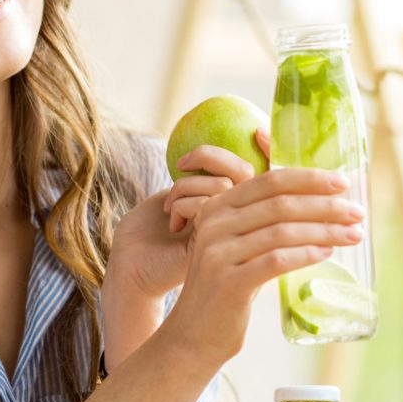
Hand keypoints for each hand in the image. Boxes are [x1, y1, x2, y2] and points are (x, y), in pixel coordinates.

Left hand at [104, 142, 256, 303]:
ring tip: (169, 207)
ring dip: (187, 185)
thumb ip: (202, 180)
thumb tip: (224, 152)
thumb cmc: (148, 231)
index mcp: (233, 208)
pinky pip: (209, 205)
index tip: (260, 133)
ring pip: (224, 185)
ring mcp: (230, 236)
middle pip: (247, 172)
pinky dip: (184, 203)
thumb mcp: (176, 197)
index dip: (270, 150)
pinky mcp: (215, 246)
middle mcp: (238, 222)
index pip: (265, 173)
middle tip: (183, 162)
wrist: (132, 269)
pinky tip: (173, 223)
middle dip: (210, 157)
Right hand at [165, 153, 365, 365]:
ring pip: (282, 231)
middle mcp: (214, 224)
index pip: (268, 181)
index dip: (308, 178)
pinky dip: (307, 254)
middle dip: (325, 205)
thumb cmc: (226, 287)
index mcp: (217, 207)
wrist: (194, 333)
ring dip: (325, 230)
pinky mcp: (229, 281)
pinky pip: (277, 260)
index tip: (343, 183)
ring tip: (353, 235)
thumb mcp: (236, 246)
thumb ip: (262, 222)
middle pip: (279, 203)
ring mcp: (218, 252)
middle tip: (357, 212)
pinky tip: (327, 253)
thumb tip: (320, 203)